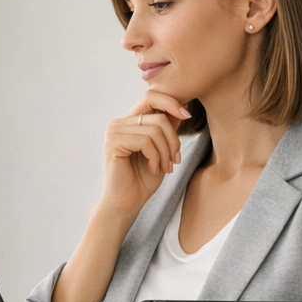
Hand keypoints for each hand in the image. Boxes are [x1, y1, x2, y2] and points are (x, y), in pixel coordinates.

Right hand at [101, 90, 190, 213]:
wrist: (126, 204)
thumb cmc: (143, 180)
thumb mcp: (162, 150)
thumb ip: (167, 128)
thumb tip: (183, 105)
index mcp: (128, 121)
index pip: (151, 97)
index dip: (172, 102)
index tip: (187, 116)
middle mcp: (118, 123)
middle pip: (158, 114)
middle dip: (173, 138)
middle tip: (175, 160)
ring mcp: (114, 131)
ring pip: (154, 129)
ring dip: (166, 152)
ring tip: (165, 168)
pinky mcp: (113, 143)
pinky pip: (146, 141)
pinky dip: (156, 157)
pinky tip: (153, 169)